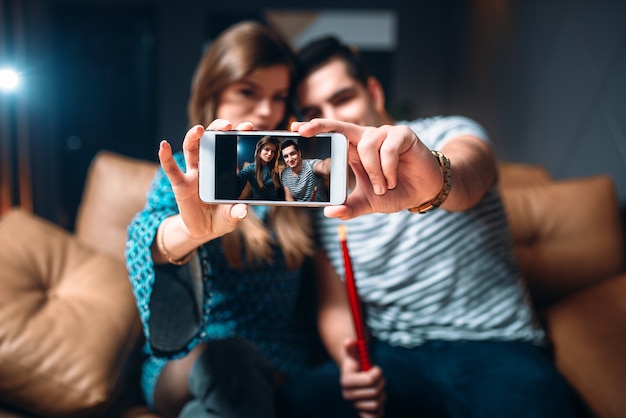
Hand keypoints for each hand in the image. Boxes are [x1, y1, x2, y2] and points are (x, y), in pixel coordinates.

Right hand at [158, 120, 253, 242]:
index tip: (248, 127)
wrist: (204, 231)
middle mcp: (209, 166)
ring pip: (192, 149)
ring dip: (194, 137)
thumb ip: (237, 212)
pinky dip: (165, 156)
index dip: (238, 135)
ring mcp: (194, 174)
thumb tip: (242, 211)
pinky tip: (163, 146)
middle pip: (211, 141)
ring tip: (199, 129)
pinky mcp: (180, 184)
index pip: (232, 147)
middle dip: (218, 129)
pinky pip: (171, 168)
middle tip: (228, 124)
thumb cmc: (222, 218)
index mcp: (225, 169)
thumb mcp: (232, 216)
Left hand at [292, 119, 442, 219]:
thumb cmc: (394, 192)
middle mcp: (366, 138)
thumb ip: (349, 207)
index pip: (332, 136)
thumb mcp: (368, 203)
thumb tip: (329, 212)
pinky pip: (389, 148)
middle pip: (341, 126)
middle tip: (303, 131)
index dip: (315, 130)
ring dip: (374, 171)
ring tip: (383, 186)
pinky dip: (388, 167)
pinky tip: (393, 179)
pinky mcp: (403, 134)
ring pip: (368, 145)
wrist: (423, 191)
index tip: (295, 130)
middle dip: (320, 126)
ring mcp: (384, 134)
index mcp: (354, 150)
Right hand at [339, 339, 385, 417]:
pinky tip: (378, 403)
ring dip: (382, 395)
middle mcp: (348, 396)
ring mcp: (355, 406)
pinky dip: (378, 412)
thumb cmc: (356, 364)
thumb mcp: (353, 354)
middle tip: (380, 379)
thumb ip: (351, 347)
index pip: (370, 380)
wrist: (354, 378)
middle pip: (375, 392)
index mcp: (346, 381)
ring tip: (378, 388)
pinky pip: (373, 417)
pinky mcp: (362, 413)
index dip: (378, 373)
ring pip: (377, 404)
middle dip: (381, 383)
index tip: (376, 369)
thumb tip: (348, 341)